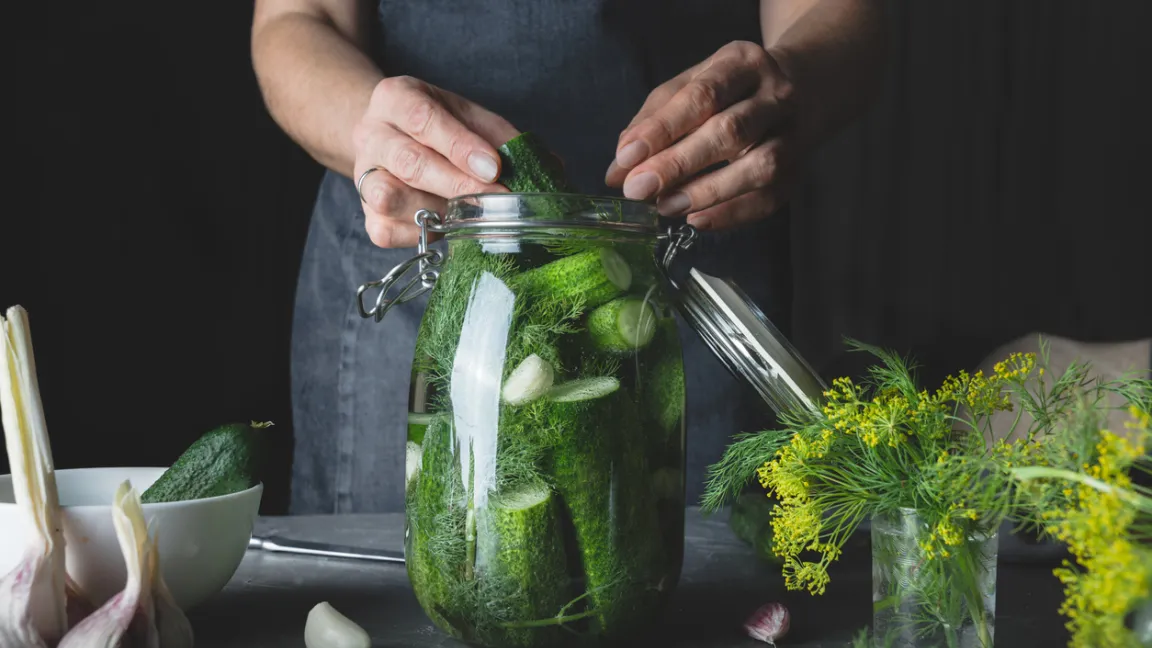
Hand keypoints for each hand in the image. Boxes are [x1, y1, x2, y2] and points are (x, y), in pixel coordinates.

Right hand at [353, 76, 519, 246]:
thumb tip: (548, 167)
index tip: (493, 167)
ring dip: (437, 210)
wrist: (392, 137)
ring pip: (390, 198)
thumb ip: (503, 137)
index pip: (423, 118)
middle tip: (497, 199)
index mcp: (395, 98)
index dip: (460, 146)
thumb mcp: (469, 117)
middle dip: (458, 184)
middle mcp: (371, 134)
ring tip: (469, 212)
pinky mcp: (367, 213)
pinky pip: (386, 231)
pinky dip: (420, 234)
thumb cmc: (439, 127)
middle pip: (409, 162)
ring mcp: (363, 175)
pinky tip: (444, 225)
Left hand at [605, 41, 799, 230]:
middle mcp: (777, 96)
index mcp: (743, 64)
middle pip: (730, 132)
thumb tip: (618, 169)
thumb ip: (652, 121)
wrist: (802, 89)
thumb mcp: (690, 85)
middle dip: (678, 163)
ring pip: (758, 167)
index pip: (702, 96)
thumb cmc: (730, 90)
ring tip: (665, 206)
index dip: (663, 128)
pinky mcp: (797, 173)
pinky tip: (697, 219)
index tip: (627, 157)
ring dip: (707, 191)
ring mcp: (793, 136)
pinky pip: (768, 199)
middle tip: (638, 189)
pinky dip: (731, 214)